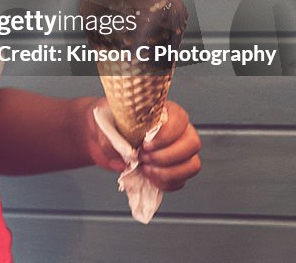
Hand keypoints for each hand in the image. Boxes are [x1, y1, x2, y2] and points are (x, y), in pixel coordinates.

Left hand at [85, 98, 201, 190]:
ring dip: (169, 172)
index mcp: (162, 111)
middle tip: (144, 157)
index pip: (181, 118)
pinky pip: (181, 181)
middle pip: (192, 143)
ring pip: (192, 164)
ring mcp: (177, 151)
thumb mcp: (103, 123)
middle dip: (168, 156)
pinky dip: (166, 184)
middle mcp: (175, 130)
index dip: (168, 134)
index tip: (146, 143)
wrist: (102, 137)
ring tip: (145, 169)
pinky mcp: (172, 169)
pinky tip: (149, 178)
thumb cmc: (107, 122)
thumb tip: (125, 156)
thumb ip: (111, 137)